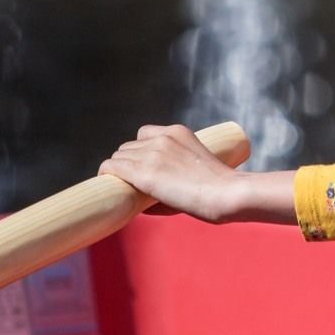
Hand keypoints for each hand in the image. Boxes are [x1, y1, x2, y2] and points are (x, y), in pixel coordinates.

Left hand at [100, 123, 265, 223]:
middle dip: (129, 163)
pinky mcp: (144, 173)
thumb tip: (143, 202)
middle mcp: (162, 139)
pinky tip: (107, 183)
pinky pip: (111, 167)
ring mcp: (152, 154)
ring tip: (124, 187)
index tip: (145, 166)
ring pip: (118, 158)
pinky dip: (108, 174)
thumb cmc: (219, 189)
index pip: (144, 134)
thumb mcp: (195, 169)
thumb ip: (173, 175)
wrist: (227, 193)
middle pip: (128, 147)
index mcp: (177, 132)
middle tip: (134, 182)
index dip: (141, 151)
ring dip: (119, 171)